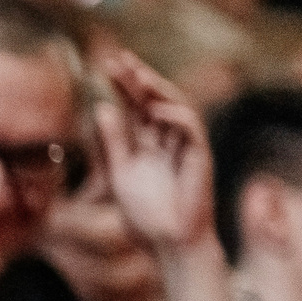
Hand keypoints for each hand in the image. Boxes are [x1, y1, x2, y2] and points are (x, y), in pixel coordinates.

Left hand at [94, 50, 214, 253]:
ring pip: (177, 107)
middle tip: (119, 59)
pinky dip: (174, 116)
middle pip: (156, 100)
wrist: (168, 241)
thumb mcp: (120, 172)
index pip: (137, 105)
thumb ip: (113, 142)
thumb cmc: (147, 213)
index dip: (125, 85)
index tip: (105, 64)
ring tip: (138, 76)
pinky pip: (191, 129)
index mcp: (148, 142)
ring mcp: (186, 146)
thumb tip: (101, 108)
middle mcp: (168, 139)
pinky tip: (154, 110)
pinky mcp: (200, 158)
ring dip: (158, 89)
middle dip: (140, 78)